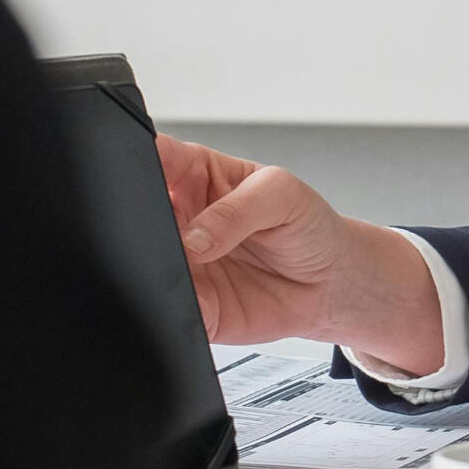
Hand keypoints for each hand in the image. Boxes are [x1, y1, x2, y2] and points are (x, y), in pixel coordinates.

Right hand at [155, 134, 443, 372]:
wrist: (331, 283)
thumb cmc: (307, 224)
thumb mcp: (281, 195)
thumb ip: (237, 210)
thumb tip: (194, 238)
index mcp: (194, 174)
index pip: (153, 157)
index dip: (136, 160)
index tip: (140, 174)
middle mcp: (180, 219)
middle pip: (136, 213)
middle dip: (141, 221)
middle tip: (172, 229)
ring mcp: (181, 263)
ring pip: (145, 264)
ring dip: (155, 267)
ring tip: (192, 263)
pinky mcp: (193, 307)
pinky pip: (168, 310)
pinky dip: (173, 309)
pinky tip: (198, 299)